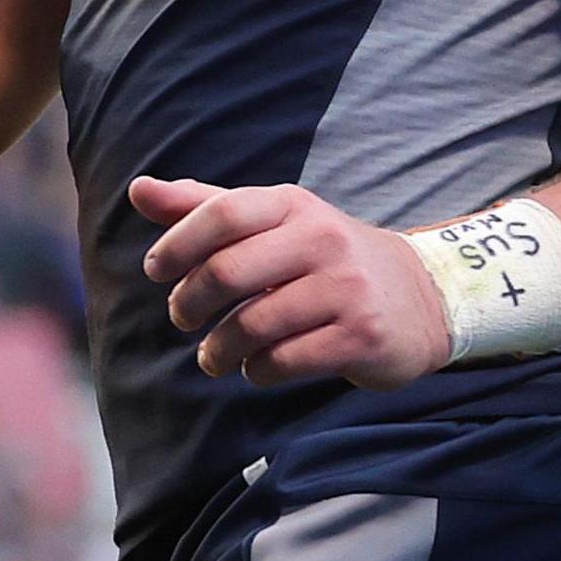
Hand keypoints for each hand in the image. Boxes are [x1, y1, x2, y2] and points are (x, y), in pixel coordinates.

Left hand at [134, 176, 447, 389]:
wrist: (423, 296)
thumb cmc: (323, 257)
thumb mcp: (271, 222)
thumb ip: (203, 206)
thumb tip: (137, 189)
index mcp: (294, 206)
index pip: (222, 213)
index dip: (177, 243)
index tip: (156, 271)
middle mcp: (324, 240)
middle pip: (228, 271)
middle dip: (189, 302)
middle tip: (181, 317)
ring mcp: (347, 289)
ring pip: (253, 324)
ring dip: (217, 348)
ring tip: (212, 356)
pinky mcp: (363, 337)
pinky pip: (285, 360)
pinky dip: (256, 370)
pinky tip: (255, 367)